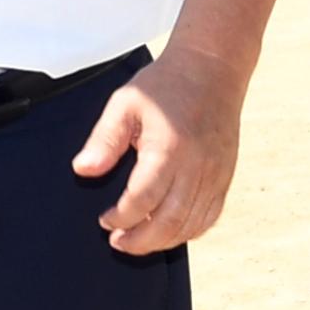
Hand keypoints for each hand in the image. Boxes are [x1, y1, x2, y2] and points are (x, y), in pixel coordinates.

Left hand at [71, 49, 247, 255]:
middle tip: (118, 242)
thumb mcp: (125, 103)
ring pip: (191, 225)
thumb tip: (83, 170)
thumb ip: (103, 139)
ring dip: (163, 240)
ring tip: (139, 240)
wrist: (213, 67)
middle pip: (169, 222)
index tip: (104, 220)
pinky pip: (210, 216)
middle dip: (139, 241)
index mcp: (168, 147)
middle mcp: (196, 165)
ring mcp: (215, 173)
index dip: (120, 219)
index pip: (142, 200)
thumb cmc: (166, 84)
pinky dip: (189, 231)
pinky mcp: (226, 175)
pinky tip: (169, 230)